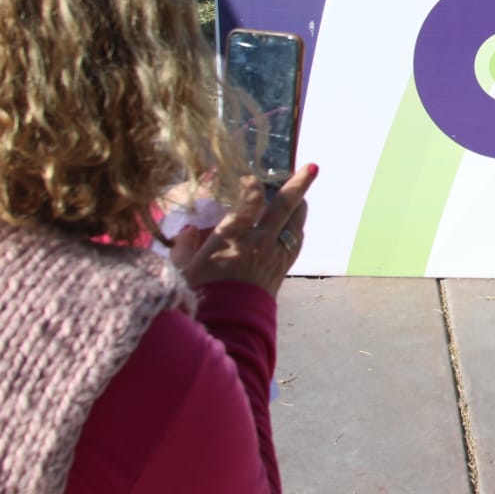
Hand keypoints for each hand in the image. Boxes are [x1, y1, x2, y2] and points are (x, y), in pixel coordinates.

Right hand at [169, 163, 318, 297]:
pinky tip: (295, 223)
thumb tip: (187, 229)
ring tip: (302, 192)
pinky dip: (297, 228)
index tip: (249, 178)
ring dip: (300, 205)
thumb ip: (183, 245)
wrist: (227, 327)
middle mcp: (258, 243)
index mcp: (231, 238)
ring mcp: (274, 255)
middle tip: (312, 167)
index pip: (249, 203)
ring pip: (295, 223)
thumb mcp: (182, 269)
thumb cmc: (200, 296)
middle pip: (284, 207)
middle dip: (299, 184)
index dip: (253, 186)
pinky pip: (295, 241)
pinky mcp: (282, 268)